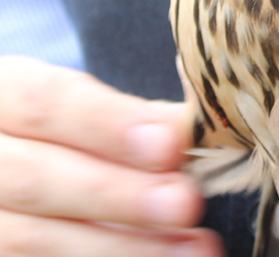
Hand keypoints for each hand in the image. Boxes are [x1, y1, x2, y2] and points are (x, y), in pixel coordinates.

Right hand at [0, 57, 223, 256]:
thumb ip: (131, 117)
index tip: (169, 144)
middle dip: (118, 195)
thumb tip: (188, 128)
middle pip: (36, 179)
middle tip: (185, 203)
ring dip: (122, 247)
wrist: (16, 171)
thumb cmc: (62, 134)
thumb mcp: (81, 107)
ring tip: (193, 249)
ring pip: (31, 240)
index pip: (43, 103)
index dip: (107, 124)